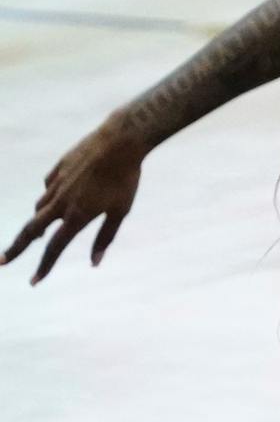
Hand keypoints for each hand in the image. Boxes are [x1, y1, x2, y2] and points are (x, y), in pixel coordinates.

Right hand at [3, 125, 144, 282]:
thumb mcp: (121, 210)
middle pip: (32, 230)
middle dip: (16, 248)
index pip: (55, 248)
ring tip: (39, 232)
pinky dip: (48, 196)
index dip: (44, 267)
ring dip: (38, 221)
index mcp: (77, 215)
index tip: (34, 282)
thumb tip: (95, 263)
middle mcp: (61, 201)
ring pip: (40, 207)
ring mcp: (57, 183)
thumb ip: (105, 237)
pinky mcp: (59, 167)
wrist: (121, 139)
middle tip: (3, 261)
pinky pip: (48, 187)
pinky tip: (55, 197)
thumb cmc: (126, 177)